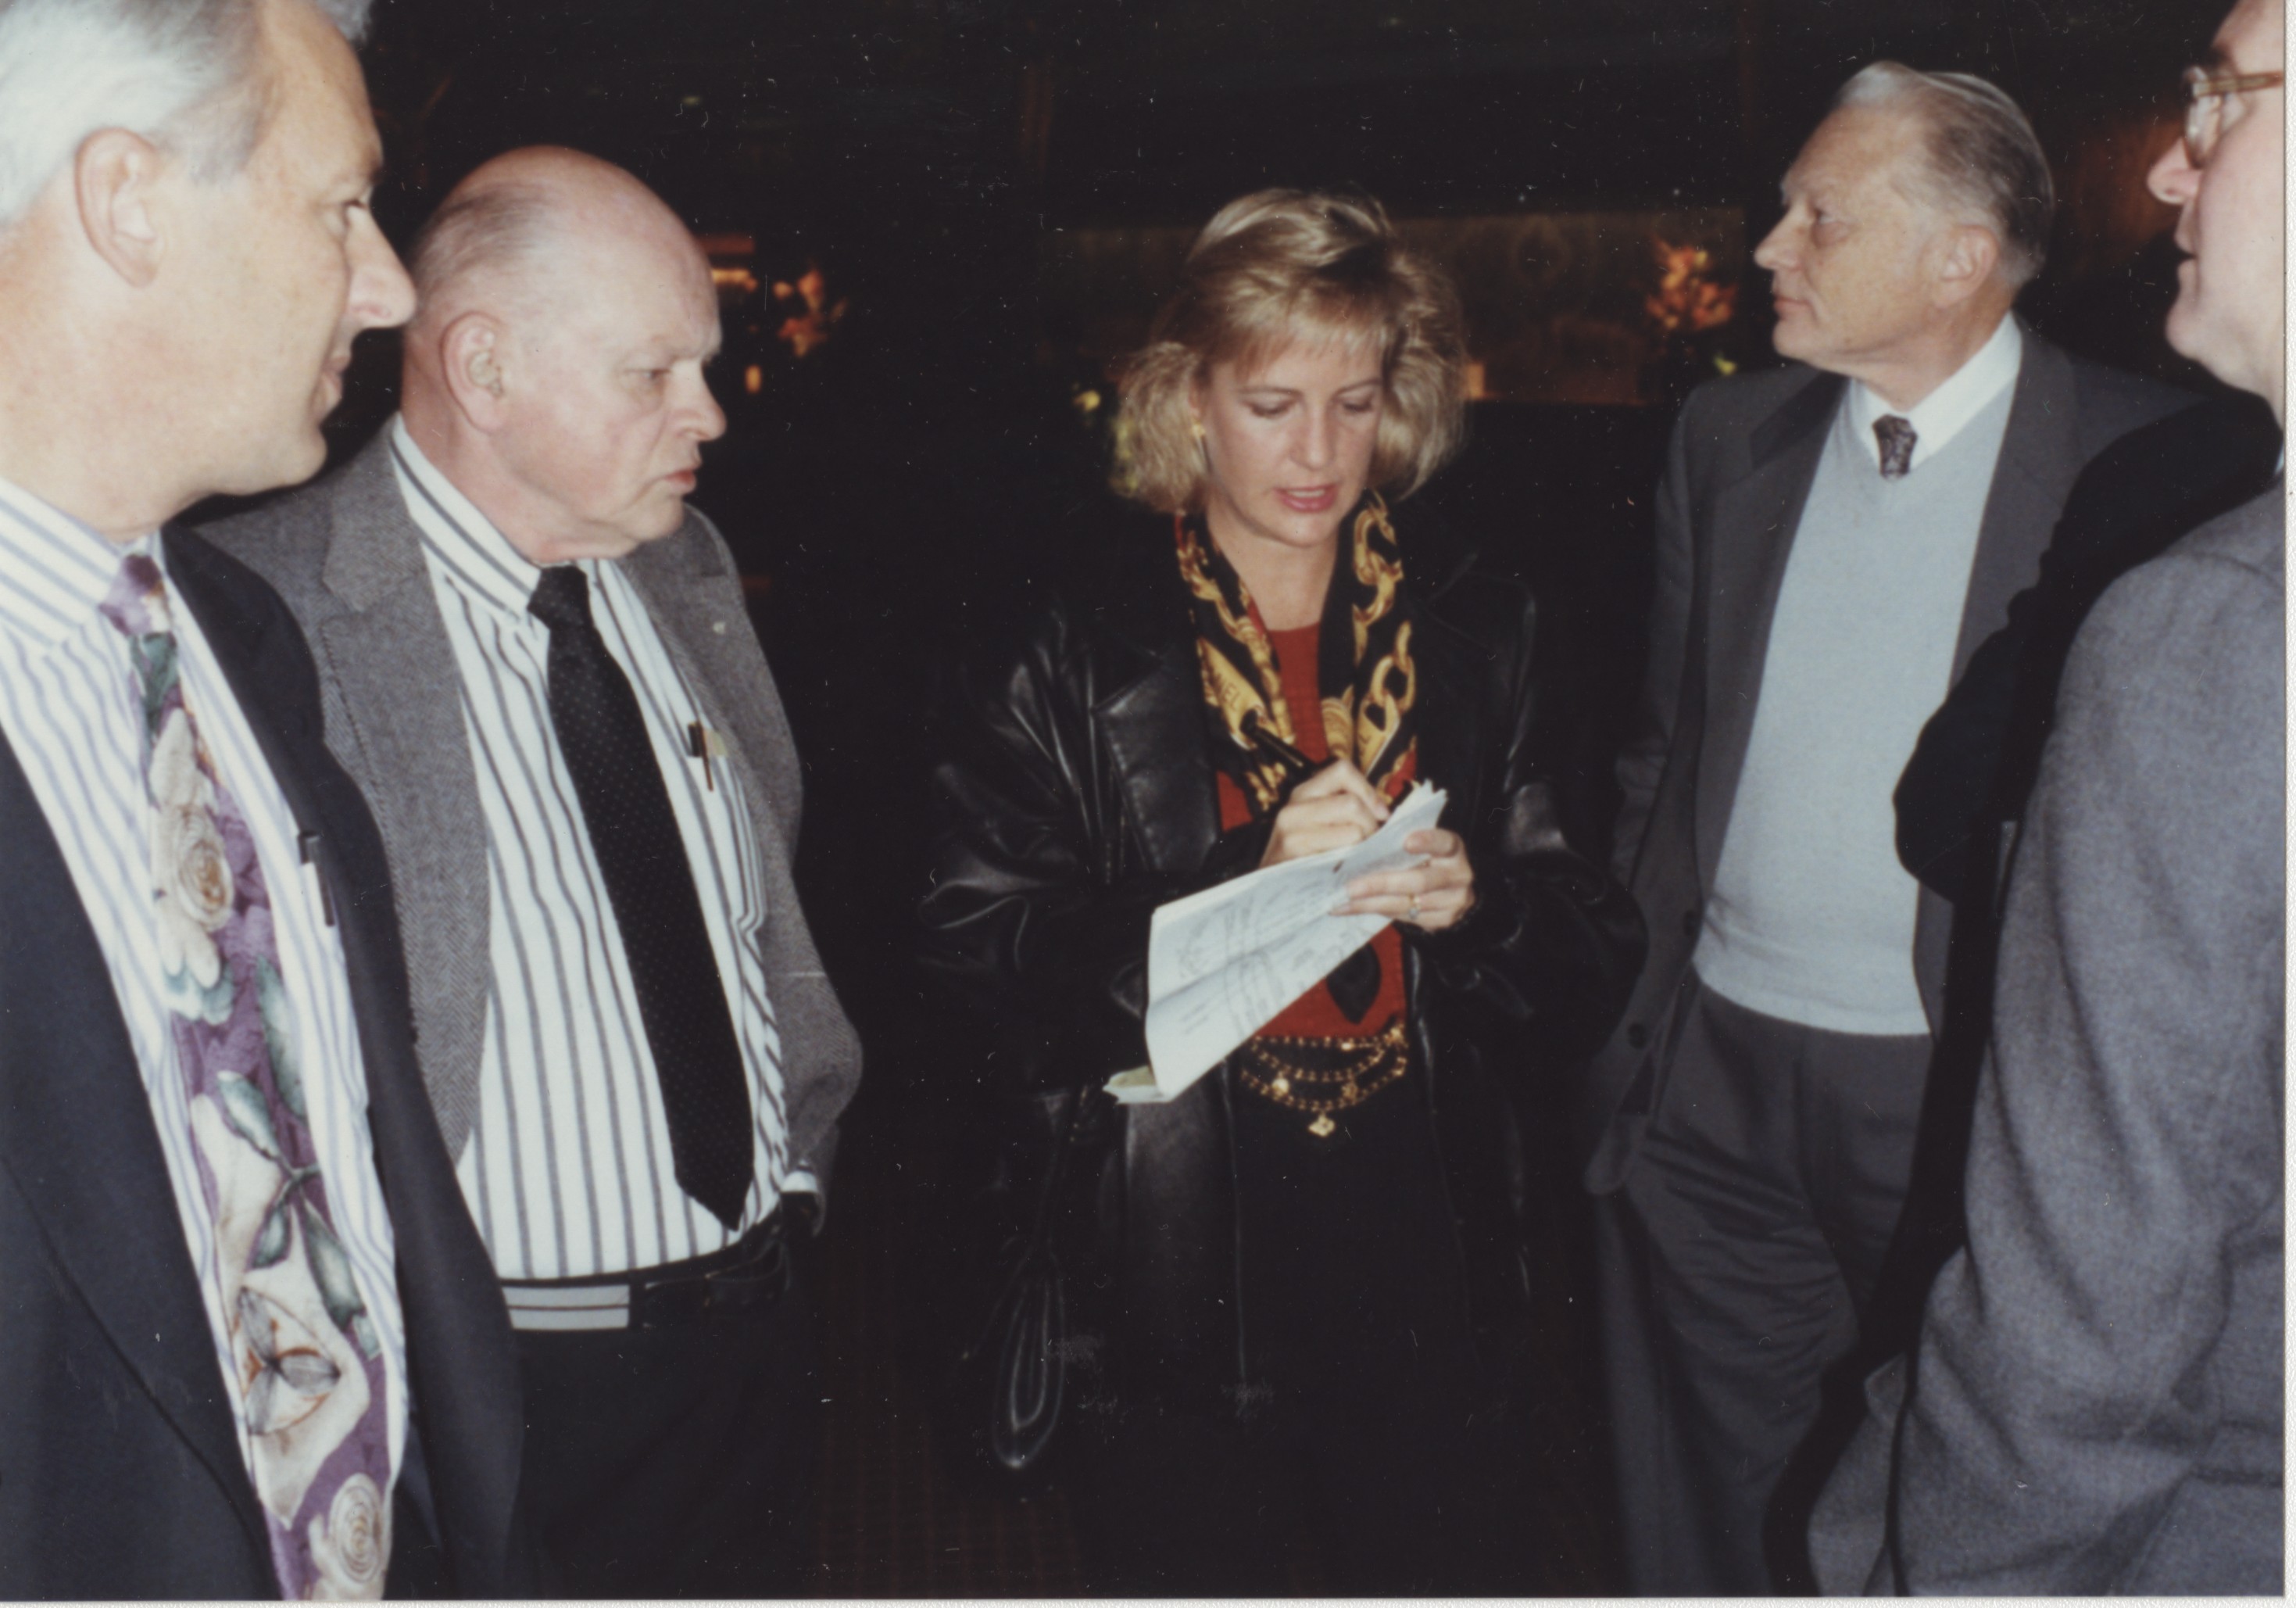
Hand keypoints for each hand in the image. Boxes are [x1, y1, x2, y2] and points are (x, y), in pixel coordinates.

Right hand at [1259, 759, 1390, 866]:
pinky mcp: (1297, 857)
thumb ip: (1344, 810)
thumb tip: (1383, 812)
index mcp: (1303, 793)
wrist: (1272, 891)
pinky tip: (1350, 870)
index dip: (1368, 790)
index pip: (1342, 770)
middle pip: (1352, 803)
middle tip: (1370, 843)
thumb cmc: (1304, 857)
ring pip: (1352, 830)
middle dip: (1371, 825)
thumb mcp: (1317, 824)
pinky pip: (1343, 854)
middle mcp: (1294, 807)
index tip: (1380, 814)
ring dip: (1365, 846)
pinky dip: (1355, 863)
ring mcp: (1292, 832)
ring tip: (1360, 856)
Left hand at [1340, 828, 1476, 931]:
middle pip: (1419, 881)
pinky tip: (1353, 908)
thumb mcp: (1426, 845)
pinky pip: (1405, 917)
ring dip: (1371, 903)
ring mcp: (1453, 900)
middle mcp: (1458, 875)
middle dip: (1381, 884)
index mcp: (1453, 849)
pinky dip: (1377, 910)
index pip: (1444, 842)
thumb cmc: (1429, 860)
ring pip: (1407, 903)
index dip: (1427, 841)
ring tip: (1344, 900)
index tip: (1406, 842)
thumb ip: (1404, 840)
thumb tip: (1363, 834)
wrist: (1455, 893)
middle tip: (1351, 886)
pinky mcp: (1443, 920)